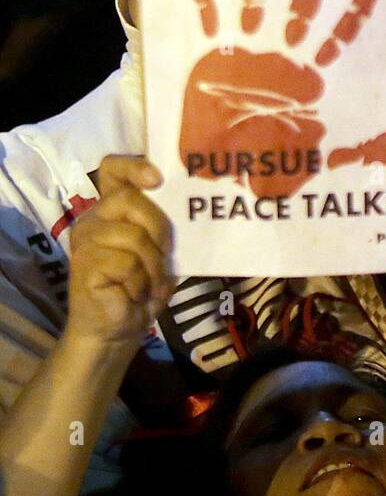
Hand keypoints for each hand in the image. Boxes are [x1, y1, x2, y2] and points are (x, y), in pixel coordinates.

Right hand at [67, 156, 175, 345]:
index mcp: (112, 209)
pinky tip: (134, 294)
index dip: (134, 166)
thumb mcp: (160, 251)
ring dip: (152, 266)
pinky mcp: (85, 263)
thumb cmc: (141, 287)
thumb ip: (164, 225)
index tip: (157, 179)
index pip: (113, 169)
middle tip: (164, 256)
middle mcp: (94, 218)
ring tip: (149, 283)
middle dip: (159, 229)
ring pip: (134, 236)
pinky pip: (128, 263)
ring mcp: (86, 240)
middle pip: (131, 199)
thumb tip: (190, 205)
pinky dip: (141, 283)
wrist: (117, 329)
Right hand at [178, 0, 385, 197]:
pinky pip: (207, 12)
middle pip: (304, 3)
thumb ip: (365, 149)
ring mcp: (246, 46)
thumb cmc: (277, 159)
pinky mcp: (211, 51)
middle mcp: (282, 51)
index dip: (363, 2)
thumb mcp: (326, 156)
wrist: (226, 170)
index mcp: (311, 71)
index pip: (344, 29)